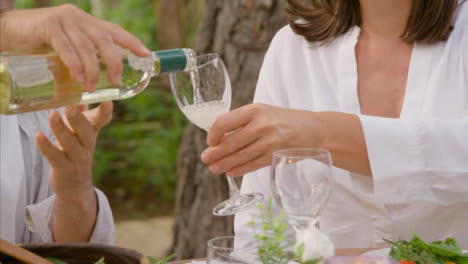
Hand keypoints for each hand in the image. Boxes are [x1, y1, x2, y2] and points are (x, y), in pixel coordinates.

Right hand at [0, 4, 149, 91]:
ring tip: (91, 87)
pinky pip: (67, 47)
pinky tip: (78, 77)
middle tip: (116, 81)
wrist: (6, 33)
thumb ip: (80, 60)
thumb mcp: (65, 51)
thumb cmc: (36, 45)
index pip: (115, 30)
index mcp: (86, 22)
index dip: (132, 42)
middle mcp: (79, 18)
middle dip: (114, 61)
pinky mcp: (49, 25)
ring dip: (93, 69)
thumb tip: (92, 87)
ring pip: (87, 46)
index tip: (146, 55)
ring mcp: (64, 20)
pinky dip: (75, 64)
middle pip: (105, 39)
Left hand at [35, 102, 112, 203]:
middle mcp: (87, 145)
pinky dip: (47, 146)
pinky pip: (55, 157)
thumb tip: (75, 91)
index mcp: (92, 133)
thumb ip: (79, 113)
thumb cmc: (75, 152)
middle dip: (79, 119)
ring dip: (61, 129)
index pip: (103, 120)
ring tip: (52, 115)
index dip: (106, 111)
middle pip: (86, 131)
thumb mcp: (80, 133)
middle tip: (72, 106)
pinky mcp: (64, 169)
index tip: (108, 101)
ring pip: (70, 143)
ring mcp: (77, 159)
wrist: (75, 187)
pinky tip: (39, 135)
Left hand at [201, 103, 322, 176]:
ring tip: (214, 168)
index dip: (213, 134)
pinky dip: (240, 169)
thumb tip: (219, 139)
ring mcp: (270, 141)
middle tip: (205, 159)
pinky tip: (231, 172)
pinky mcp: (276, 156)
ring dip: (225, 163)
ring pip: (241, 155)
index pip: (224, 122)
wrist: (314, 130)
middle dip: (215, 153)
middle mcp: (261, 124)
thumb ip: (244, 123)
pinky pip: (253, 164)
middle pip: (231, 142)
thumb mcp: (264, 113)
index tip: (210, 141)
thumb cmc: (284, 121)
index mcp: (255, 110)